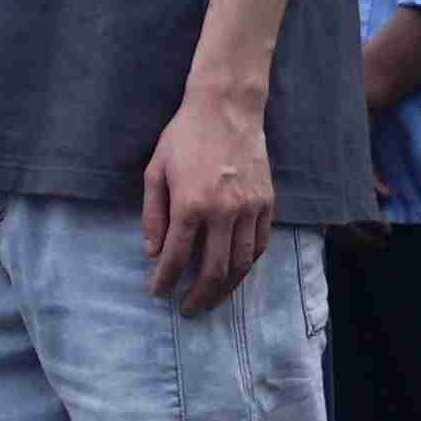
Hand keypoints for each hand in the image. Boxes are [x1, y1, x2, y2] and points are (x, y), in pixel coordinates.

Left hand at [140, 76, 275, 310]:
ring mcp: (250, 210)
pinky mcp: (267, 205)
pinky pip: (260, 246)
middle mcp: (223, 212)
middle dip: (199, 295)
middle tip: (187, 310)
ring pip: (242, 264)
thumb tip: (153, 252)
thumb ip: (153, 214)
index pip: (177, 256)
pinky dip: (247, 266)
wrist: (227, 110)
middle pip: (214, 270)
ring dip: (226, 289)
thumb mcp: (155, 171)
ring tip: (211, 300)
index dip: (166, 280)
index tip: (158, 293)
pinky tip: (235, 274)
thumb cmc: (184, 137)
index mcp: (190, 204)